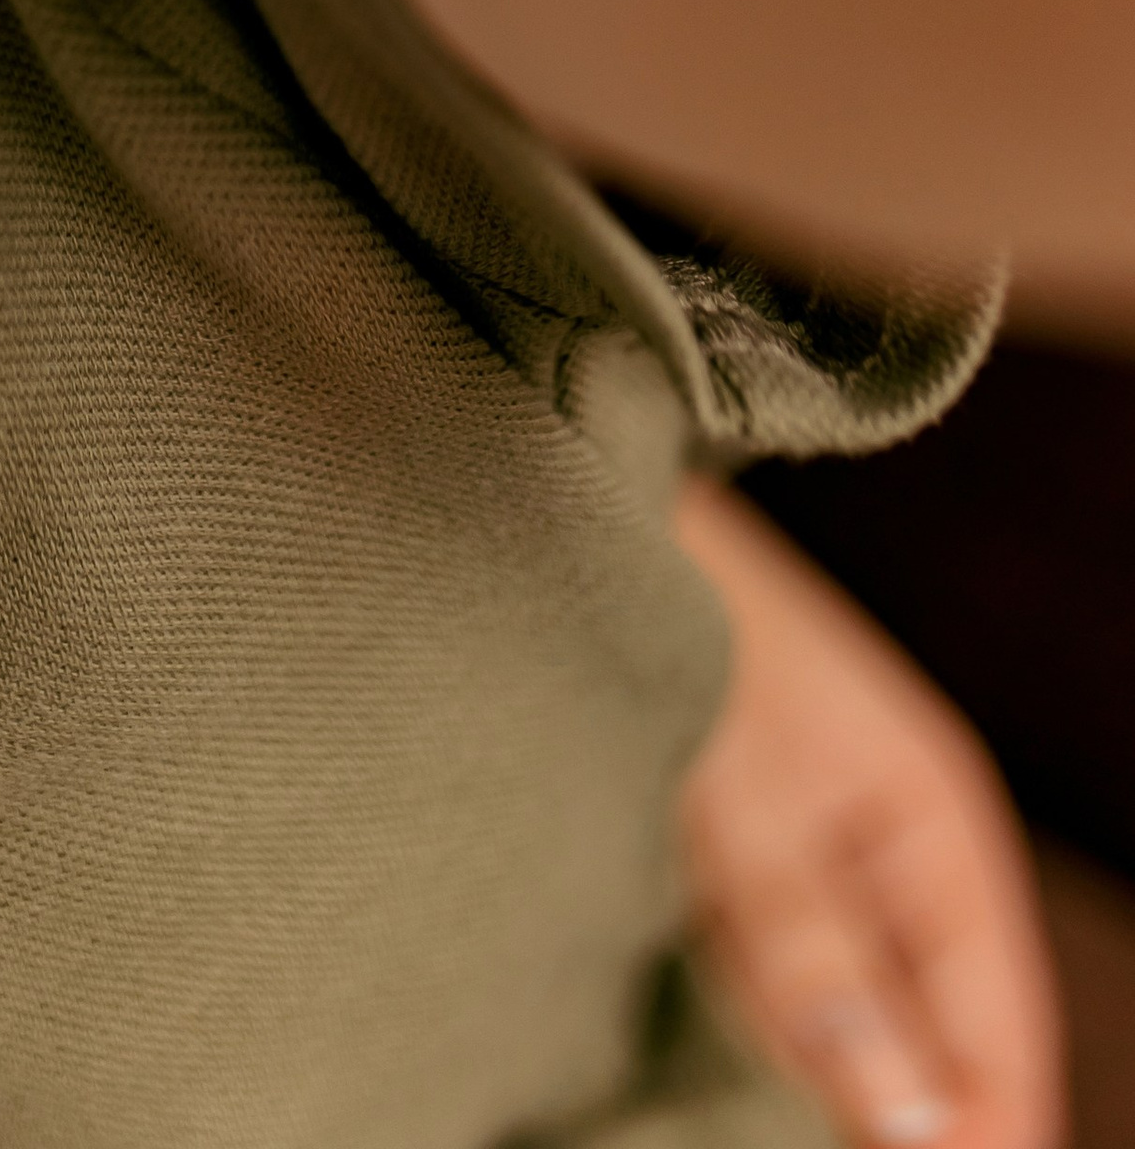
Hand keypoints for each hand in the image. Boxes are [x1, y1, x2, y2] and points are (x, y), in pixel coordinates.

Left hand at [678, 479, 1061, 1148]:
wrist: (595, 509)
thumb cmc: (684, 633)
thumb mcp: (753, 805)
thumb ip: (822, 961)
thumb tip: (914, 1128)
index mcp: (941, 832)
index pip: (999, 1036)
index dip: (976, 1137)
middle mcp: (899, 852)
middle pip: (937, 1038)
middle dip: (905, 1125)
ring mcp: (823, 851)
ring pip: (856, 1014)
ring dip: (831, 1088)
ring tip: (766, 1140)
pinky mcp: (746, 849)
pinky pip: (783, 975)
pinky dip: (769, 1033)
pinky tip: (731, 1089)